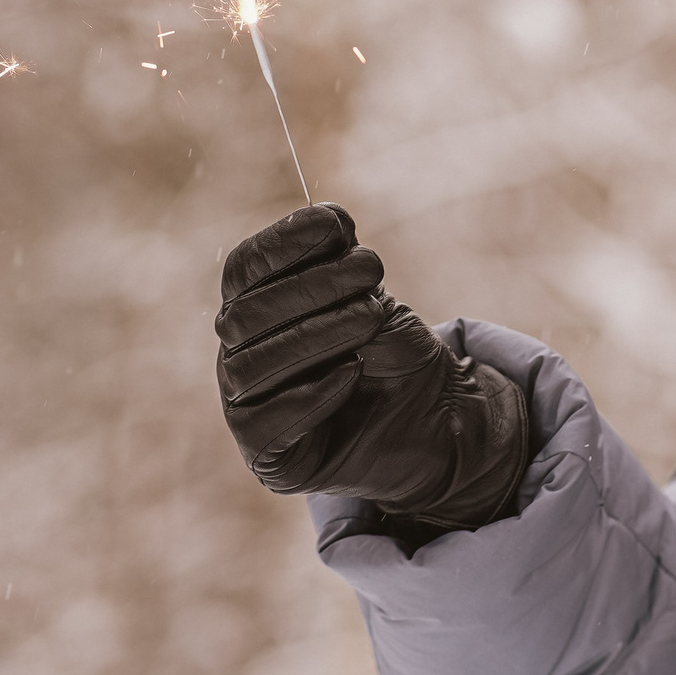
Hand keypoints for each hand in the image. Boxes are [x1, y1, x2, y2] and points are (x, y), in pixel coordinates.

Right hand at [215, 203, 530, 529]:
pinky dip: (311, 392)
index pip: (242, 270)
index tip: (336, 225)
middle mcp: (240, 356)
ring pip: (248, 367)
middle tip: (372, 270)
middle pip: (243, 315)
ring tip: (371, 316)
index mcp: (254, 309)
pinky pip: (265, 423)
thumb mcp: (370, 294)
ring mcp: (246, 407)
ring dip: (315, 335)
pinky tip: (352, 372)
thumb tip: (328, 219)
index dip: (281, 243)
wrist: (435, 418)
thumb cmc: (391, 351)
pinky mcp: (268, 455)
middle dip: (310, 286)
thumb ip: (338, 261)